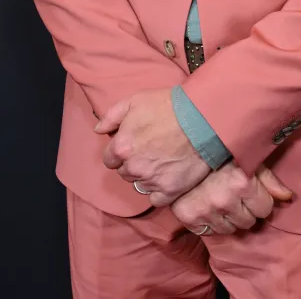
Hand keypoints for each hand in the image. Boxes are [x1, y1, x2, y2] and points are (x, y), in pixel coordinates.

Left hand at [94, 88, 209, 204]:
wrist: (202, 117)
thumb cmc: (167, 105)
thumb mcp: (135, 101)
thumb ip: (111, 116)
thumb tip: (98, 130)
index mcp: (122, 147)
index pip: (109, 159)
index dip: (120, 151)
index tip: (133, 144)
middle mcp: (133, 168)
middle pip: (125, 172)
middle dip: (133, 163)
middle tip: (150, 150)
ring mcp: (151, 181)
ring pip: (140, 185)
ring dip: (146, 176)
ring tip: (162, 161)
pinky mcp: (170, 191)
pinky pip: (156, 199)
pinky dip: (160, 190)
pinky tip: (168, 176)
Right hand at [170, 161, 292, 235]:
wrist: (182, 152)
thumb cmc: (221, 154)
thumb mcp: (248, 159)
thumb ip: (269, 179)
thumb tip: (288, 197)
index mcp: (242, 182)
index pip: (266, 208)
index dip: (261, 199)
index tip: (252, 190)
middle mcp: (224, 199)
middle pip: (250, 221)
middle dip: (247, 209)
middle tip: (237, 194)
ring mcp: (207, 211)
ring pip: (232, 229)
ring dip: (231, 217)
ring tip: (224, 199)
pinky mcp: (191, 219)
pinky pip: (213, 232)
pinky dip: (215, 222)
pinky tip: (212, 206)